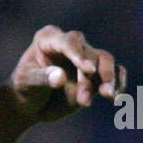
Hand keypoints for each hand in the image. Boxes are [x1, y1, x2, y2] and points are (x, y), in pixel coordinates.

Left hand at [9, 25, 126, 122]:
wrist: (31, 104)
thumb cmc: (24, 88)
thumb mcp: (25, 83)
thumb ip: (41, 78)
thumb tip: (60, 77)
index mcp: (49, 38)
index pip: (69, 42)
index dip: (79, 54)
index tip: (88, 69)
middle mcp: (71, 45)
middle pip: (90, 54)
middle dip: (90, 77)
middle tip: (84, 101)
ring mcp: (86, 58)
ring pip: (105, 62)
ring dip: (108, 80)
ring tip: (108, 97)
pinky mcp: (96, 74)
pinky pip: (115, 73)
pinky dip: (119, 83)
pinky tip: (117, 97)